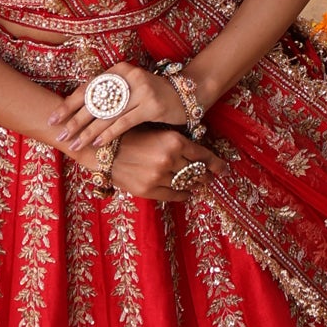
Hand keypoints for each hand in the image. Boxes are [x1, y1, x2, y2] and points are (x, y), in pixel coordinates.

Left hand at [48, 62, 189, 153]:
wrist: (187, 93)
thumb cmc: (153, 94)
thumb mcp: (130, 89)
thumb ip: (110, 95)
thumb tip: (79, 113)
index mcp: (119, 70)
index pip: (88, 88)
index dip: (69, 104)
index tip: (54, 118)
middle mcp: (128, 76)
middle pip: (95, 101)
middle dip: (75, 120)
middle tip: (59, 134)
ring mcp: (141, 90)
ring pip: (107, 114)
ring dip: (89, 131)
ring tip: (75, 144)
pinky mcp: (151, 105)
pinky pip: (124, 122)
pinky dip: (109, 133)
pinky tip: (98, 143)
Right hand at [67, 125, 223, 201]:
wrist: (102, 148)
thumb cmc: (129, 134)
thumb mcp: (157, 131)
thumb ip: (177, 141)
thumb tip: (197, 154)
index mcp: (174, 141)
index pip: (204, 156)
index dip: (217, 164)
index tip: (224, 170)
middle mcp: (170, 159)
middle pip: (197, 172)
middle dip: (206, 175)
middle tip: (211, 177)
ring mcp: (159, 177)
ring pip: (186, 184)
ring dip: (194, 185)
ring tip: (199, 184)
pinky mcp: (148, 190)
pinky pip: (173, 195)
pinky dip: (183, 194)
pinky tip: (187, 193)